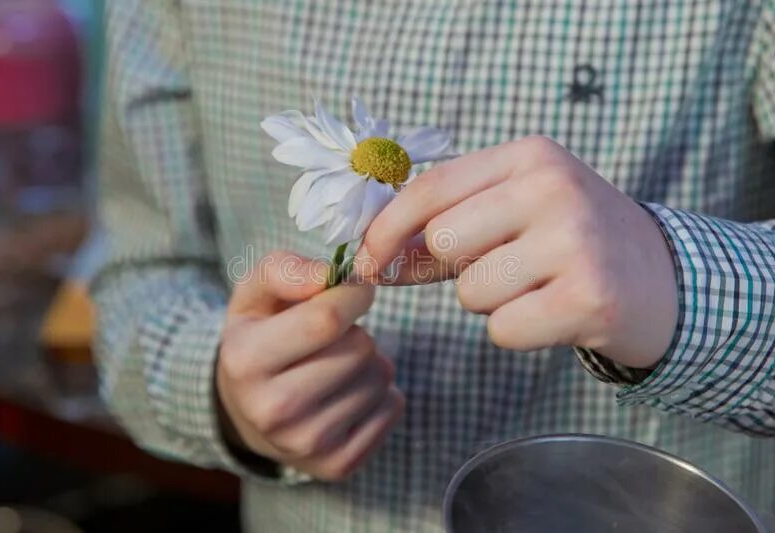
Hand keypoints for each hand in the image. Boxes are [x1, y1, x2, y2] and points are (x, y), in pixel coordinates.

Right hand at [217, 251, 403, 480]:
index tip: (353, 289)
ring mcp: (306, 444)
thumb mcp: (255, 295)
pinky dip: (381, 393)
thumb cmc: (260, 338)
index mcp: (245, 361)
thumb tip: (328, 275)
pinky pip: (393, 407)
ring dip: (370, 361)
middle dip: (357, 331)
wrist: (249, 411)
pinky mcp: (338, 464)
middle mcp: (272, 411)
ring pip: (380, 377)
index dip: (352, 294)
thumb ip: (285, 270)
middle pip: (359, 349)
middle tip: (335, 337)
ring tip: (338, 365)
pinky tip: (348, 392)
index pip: (325, 320)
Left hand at [356, 136, 678, 368]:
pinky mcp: (589, 297)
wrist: (663, 280)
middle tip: (498, 268)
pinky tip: (554, 313)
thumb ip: (445, 229)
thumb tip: (374, 258)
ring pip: (471, 292)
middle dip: (453, 269)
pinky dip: (517, 331)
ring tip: (537, 288)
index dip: (386, 229)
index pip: (431, 187)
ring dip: (491, 302)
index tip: (365, 262)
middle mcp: (553, 188)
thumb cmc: (570, 243)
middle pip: (444, 240)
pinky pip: (502, 329)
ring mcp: (575, 241)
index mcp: (529, 157)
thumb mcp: (513, 214)